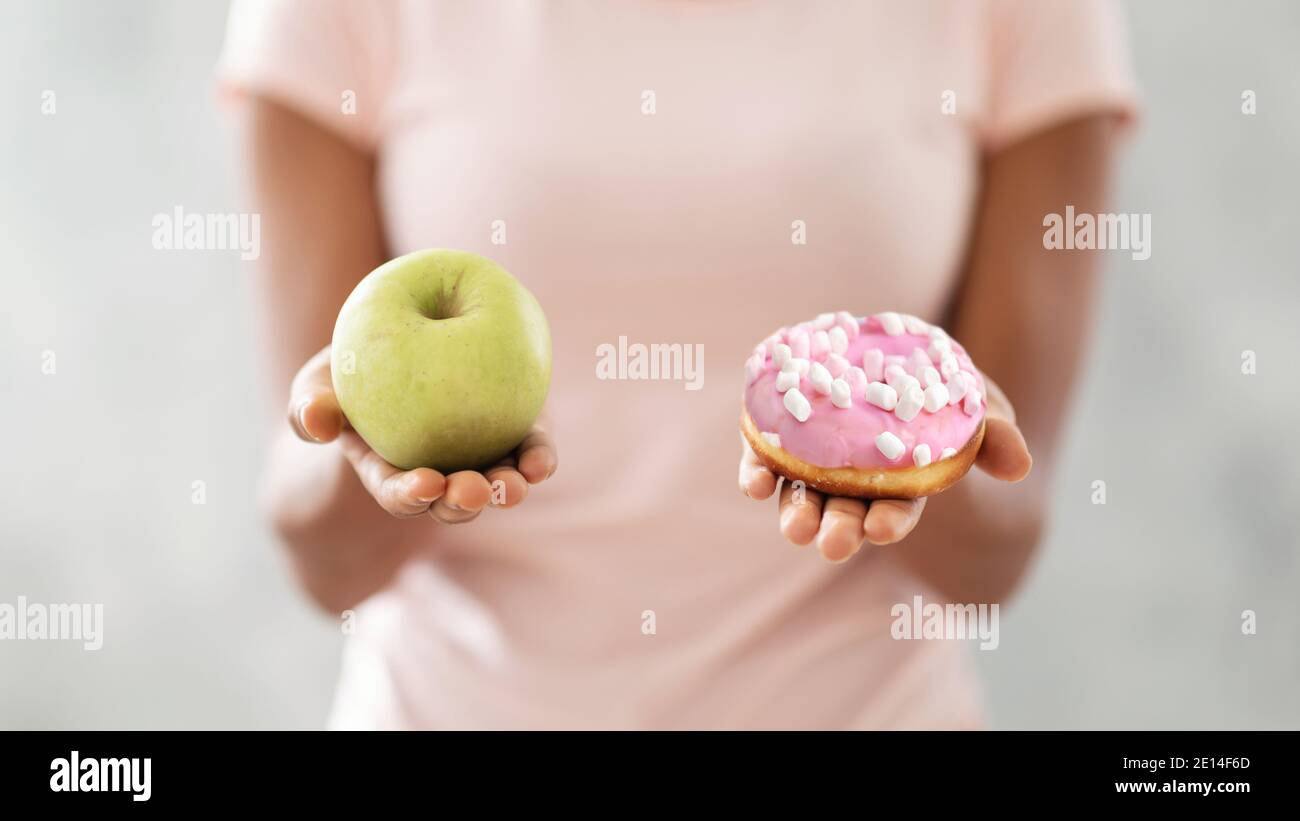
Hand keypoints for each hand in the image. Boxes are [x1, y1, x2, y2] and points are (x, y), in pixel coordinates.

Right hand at [288, 346, 556, 523]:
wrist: (401, 348)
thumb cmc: (349, 373)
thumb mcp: (319, 385)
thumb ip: (310, 406)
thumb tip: (316, 422)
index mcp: (389, 470)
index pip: (399, 492)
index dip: (410, 494)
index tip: (424, 485)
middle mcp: (438, 473)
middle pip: (451, 500)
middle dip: (463, 502)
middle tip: (472, 491)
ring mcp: (478, 457)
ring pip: (495, 483)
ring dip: (506, 489)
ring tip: (517, 485)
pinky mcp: (514, 432)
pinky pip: (527, 452)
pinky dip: (537, 460)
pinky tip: (541, 463)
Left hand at [738, 373, 1030, 562]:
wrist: (893, 356)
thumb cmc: (943, 390)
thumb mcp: (977, 405)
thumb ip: (994, 434)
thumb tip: (1019, 465)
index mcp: (901, 482)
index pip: (896, 509)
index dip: (890, 521)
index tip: (882, 529)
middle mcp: (853, 480)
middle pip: (845, 510)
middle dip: (840, 529)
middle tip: (833, 544)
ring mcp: (813, 462)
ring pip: (801, 494)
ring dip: (796, 512)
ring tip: (795, 528)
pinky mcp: (779, 437)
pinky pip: (765, 458)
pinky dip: (756, 473)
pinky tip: (754, 483)